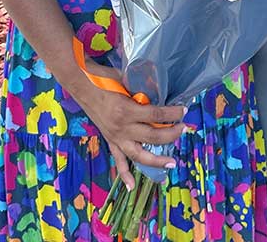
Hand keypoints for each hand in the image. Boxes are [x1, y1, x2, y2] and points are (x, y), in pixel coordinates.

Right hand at [77, 59, 186, 187]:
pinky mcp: (110, 140)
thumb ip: (141, 88)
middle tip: (184, 129)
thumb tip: (160, 89)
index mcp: (127, 110)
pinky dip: (124, 174)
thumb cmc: (104, 78)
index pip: (157, 115)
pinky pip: (118, 160)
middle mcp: (122, 127)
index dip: (173, 114)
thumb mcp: (126, 79)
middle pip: (153, 136)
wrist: (82, 86)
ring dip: (157, 160)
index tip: (184, 110)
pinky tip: (131, 187)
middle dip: (172, 134)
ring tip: (172, 163)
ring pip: (139, 155)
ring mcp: (116, 137)